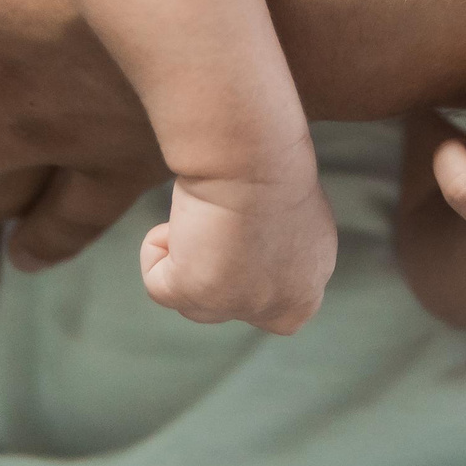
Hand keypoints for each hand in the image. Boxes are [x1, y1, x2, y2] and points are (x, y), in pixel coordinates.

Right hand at [141, 168, 336, 333]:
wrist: (254, 157)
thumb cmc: (271, 166)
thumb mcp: (287, 217)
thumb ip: (272, 248)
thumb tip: (236, 252)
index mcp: (308, 283)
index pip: (275, 308)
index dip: (245, 272)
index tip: (239, 237)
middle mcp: (279, 305)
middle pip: (227, 304)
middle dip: (213, 270)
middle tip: (216, 226)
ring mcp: (239, 305)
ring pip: (192, 301)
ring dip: (186, 257)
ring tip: (201, 217)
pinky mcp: (199, 295)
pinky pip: (158, 285)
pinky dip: (156, 251)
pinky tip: (181, 221)